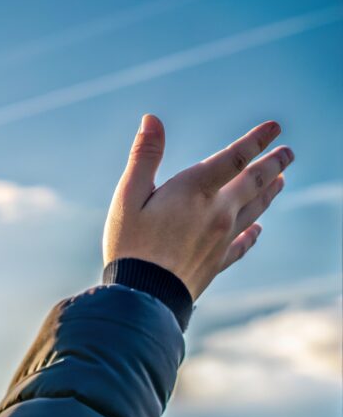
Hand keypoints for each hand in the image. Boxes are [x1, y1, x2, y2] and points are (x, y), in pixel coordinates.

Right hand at [104, 114, 291, 301]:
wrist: (143, 295)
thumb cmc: (130, 244)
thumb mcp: (127, 196)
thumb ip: (144, 157)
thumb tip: (152, 120)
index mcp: (196, 191)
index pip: (235, 157)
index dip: (256, 140)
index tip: (275, 127)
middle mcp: (218, 212)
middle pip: (254, 182)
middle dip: (273, 165)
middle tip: (288, 153)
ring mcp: (222, 238)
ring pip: (255, 210)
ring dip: (269, 193)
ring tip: (281, 181)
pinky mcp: (217, 262)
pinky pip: (243, 245)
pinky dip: (253, 235)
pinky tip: (258, 231)